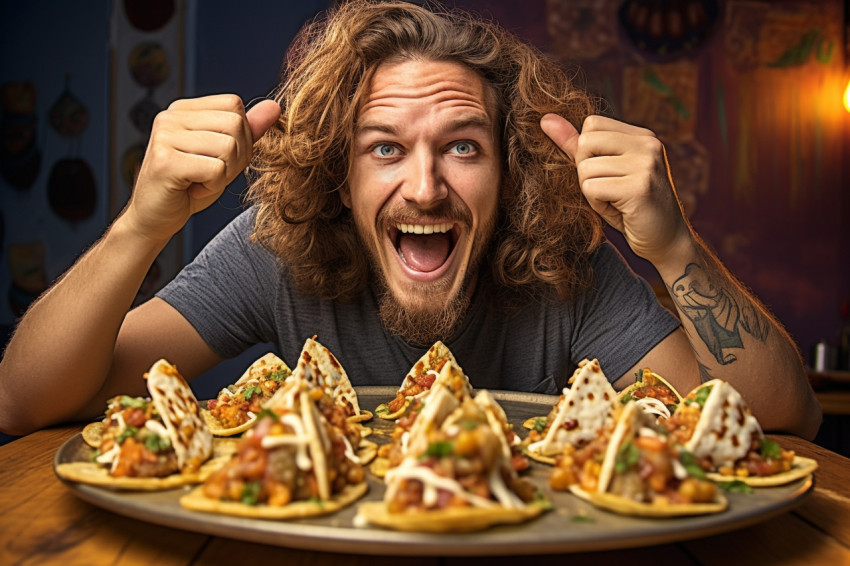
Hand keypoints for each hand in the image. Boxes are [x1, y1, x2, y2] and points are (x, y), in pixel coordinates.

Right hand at [123, 94, 280, 242]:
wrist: (154, 219)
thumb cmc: (190, 187)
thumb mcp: (225, 156)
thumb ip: (248, 131)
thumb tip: (275, 107)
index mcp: (184, 109)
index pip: (234, 105)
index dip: (241, 137)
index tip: (218, 158)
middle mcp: (170, 116)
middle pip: (235, 124)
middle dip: (236, 158)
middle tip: (211, 174)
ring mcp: (165, 136)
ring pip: (228, 147)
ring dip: (223, 174)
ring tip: (199, 181)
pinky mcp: (165, 161)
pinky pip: (216, 169)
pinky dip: (212, 186)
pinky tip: (192, 189)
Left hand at [540, 113, 689, 263]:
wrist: (665, 241)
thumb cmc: (629, 208)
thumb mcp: (602, 172)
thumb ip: (576, 145)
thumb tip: (545, 119)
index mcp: (642, 136)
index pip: (591, 125)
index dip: (587, 154)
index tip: (609, 175)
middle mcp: (648, 144)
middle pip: (585, 142)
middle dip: (585, 171)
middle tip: (609, 190)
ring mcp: (646, 164)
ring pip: (585, 168)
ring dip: (591, 192)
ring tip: (615, 201)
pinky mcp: (639, 187)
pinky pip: (591, 188)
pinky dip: (596, 204)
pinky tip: (618, 210)